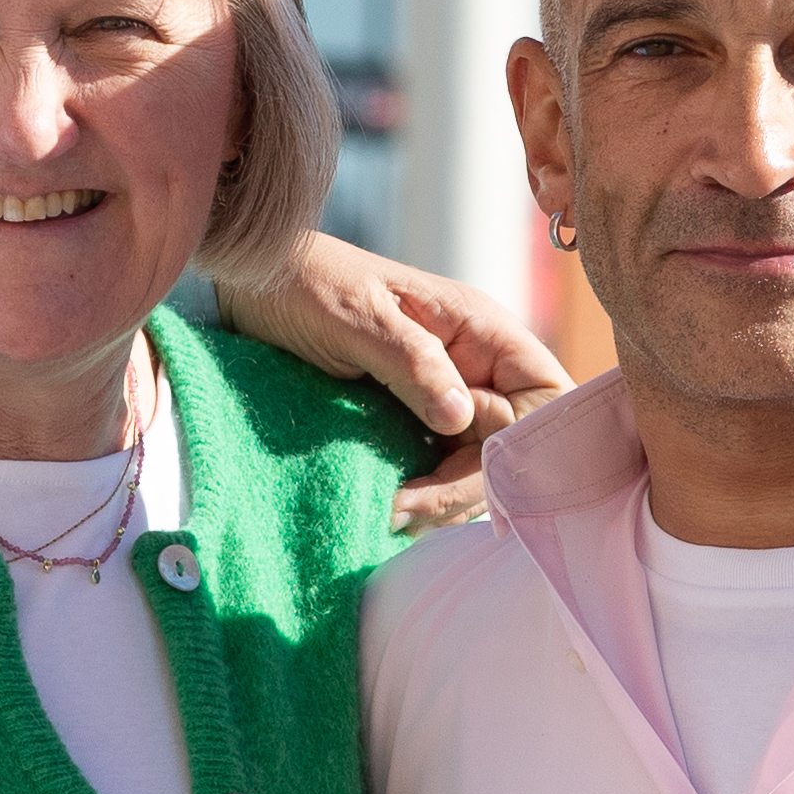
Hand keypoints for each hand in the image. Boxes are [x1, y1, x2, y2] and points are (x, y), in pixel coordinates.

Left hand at [226, 232, 574, 506]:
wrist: (246, 283)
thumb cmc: (302, 283)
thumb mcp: (355, 318)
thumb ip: (411, 361)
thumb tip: (460, 418)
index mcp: (479, 330)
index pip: (547, 393)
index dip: (530, 442)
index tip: (472, 471)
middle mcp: (474, 367)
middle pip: (514, 446)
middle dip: (471, 485)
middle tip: (405, 506)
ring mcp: (445, 398)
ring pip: (478, 468)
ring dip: (443, 500)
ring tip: (390, 511)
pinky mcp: (411, 424)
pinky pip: (438, 472)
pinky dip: (421, 497)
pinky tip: (388, 509)